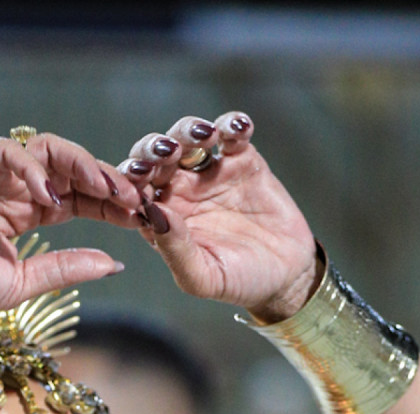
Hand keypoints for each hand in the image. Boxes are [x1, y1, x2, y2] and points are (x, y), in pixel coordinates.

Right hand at [0, 134, 141, 311]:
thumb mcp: (22, 281)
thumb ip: (65, 268)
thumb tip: (113, 262)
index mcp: (26, 211)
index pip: (77, 197)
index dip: (108, 204)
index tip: (139, 216)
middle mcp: (13, 183)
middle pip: (71, 170)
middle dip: (106, 182)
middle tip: (134, 198)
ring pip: (48, 152)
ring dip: (82, 168)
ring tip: (106, 191)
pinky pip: (11, 150)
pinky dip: (35, 169)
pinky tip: (53, 195)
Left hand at [118, 113, 316, 316]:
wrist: (286, 275)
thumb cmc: (238, 282)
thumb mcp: (204, 277)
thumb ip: (176, 250)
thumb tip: (154, 213)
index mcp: (160, 218)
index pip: (135, 190)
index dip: (132, 179)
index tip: (140, 176)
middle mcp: (179, 190)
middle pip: (155, 156)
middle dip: (156, 148)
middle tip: (169, 151)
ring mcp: (209, 171)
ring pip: (188, 138)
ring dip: (190, 131)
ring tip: (206, 136)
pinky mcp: (241, 159)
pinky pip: (231, 133)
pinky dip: (232, 125)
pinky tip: (238, 129)